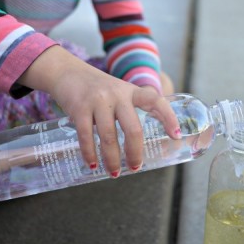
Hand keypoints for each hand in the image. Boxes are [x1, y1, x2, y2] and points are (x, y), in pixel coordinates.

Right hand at [19, 46, 179, 176]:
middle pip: (133, 128)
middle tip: (135, 167)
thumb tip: (140, 141)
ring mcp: (98, 101)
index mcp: (131, 91)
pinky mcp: (79, 108)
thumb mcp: (118, 91)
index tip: (177, 135)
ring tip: (114, 172)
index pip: (155, 101)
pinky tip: (92, 164)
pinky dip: (90, 154)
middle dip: (135, 152)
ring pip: (109, 137)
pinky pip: (87, 136)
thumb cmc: (96, 87)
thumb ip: (130, 108)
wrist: (67, 72)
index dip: (168, 117)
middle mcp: (117, 94)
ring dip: (112, 159)